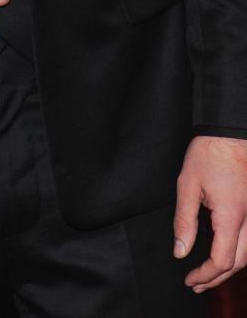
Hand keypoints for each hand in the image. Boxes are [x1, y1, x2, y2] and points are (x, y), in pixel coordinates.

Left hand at [174, 135, 246, 291]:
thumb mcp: (187, 186)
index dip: (205, 275)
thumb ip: (184, 222)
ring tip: (208, 276)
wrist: (229, 135)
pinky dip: (238, 255)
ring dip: (229, 269)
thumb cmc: (208, 155)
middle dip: (217, 278)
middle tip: (196, 284)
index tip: (189, 279)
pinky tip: (224, 256)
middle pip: (239, 263)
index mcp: (231, 216)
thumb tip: (180, 251)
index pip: (222, 260)